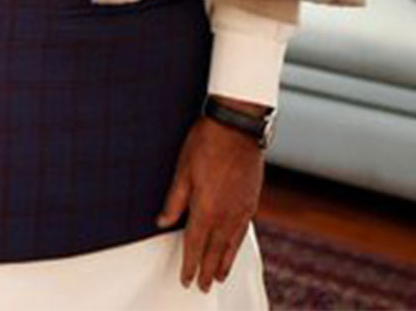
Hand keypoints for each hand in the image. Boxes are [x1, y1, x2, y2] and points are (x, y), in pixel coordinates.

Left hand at [157, 106, 265, 292]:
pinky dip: (237, 245)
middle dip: (209, 270)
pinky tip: (234, 247)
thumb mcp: (182, 170)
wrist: (236, 127)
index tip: (187, 279)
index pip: (195, 245)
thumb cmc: (206, 143)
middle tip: (204, 287)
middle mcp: (226, 215)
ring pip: (232, 244)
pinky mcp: (251, 201)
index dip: (190, 265)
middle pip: (216, 251)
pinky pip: (243, 231)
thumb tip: (163, 221)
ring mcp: (242, 209)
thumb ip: (174, 200)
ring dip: (225, 263)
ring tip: (221, 276)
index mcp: (206, 209)